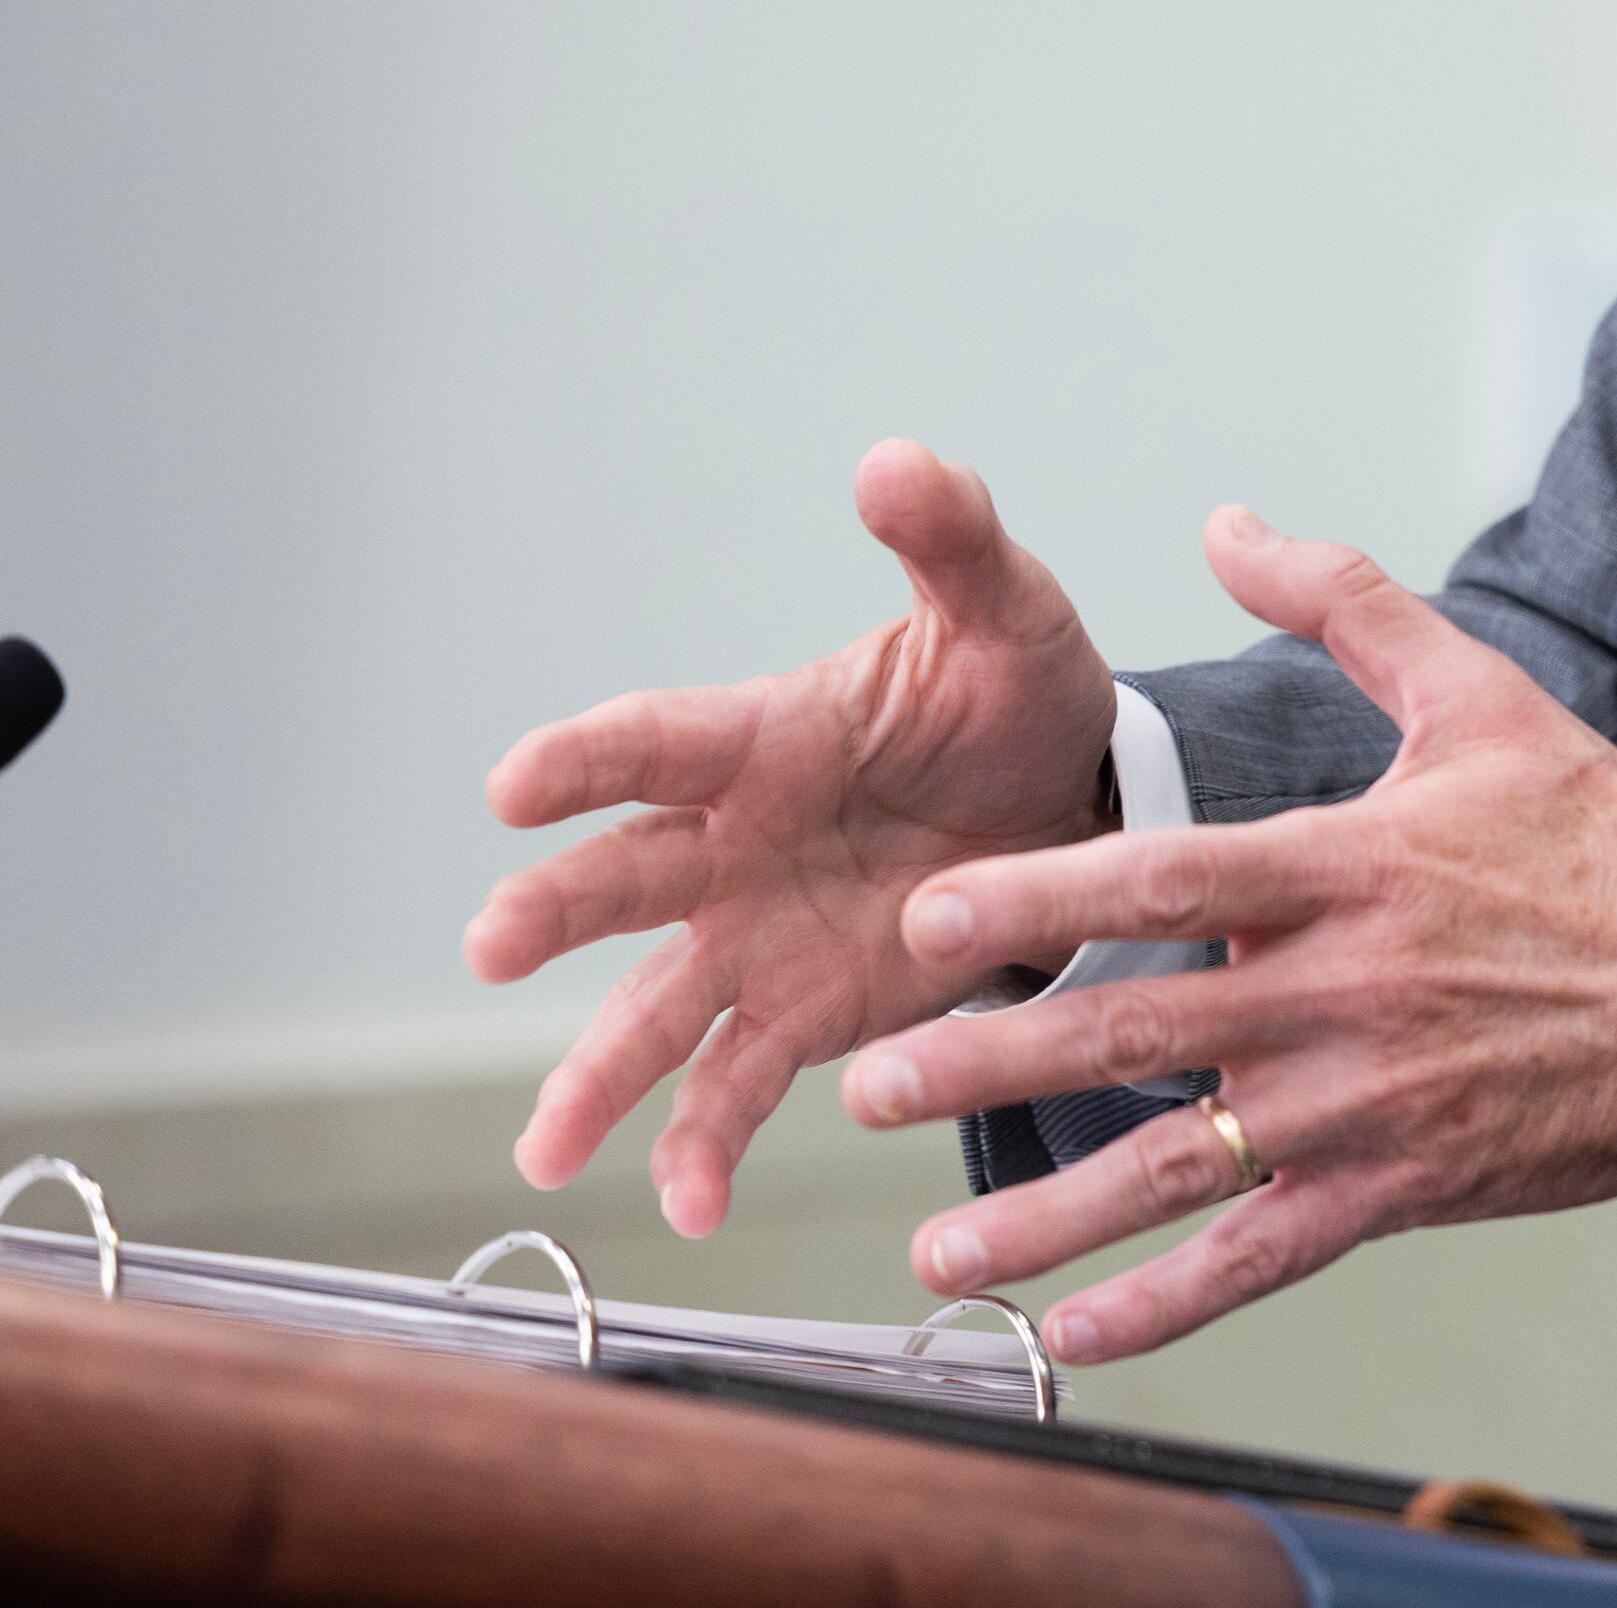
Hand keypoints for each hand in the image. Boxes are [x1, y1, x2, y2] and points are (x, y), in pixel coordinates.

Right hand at [465, 442, 1117, 1234]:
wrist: (1075, 801)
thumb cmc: (1013, 692)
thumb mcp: (1003, 613)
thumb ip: (949, 539)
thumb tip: (894, 458)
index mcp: (765, 736)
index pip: (658, 738)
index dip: (585, 757)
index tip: (513, 784)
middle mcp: (732, 844)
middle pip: (622, 879)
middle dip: (555, 910)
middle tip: (493, 944)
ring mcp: (755, 938)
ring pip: (651, 1009)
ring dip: (593, 1078)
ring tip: (544, 1156)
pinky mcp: (801, 1016)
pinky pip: (733, 1086)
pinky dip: (703, 1146)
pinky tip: (684, 1206)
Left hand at [830, 506, 1616, 1366]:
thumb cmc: (1611, 845)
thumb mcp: (1489, 700)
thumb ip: (1349, 606)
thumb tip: (1231, 525)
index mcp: (1357, 868)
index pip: (1170, 882)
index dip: (1039, 902)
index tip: (928, 919)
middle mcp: (1349, 994)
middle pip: (1140, 1033)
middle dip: (992, 1063)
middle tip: (868, 1083)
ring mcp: (1373, 1105)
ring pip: (1179, 1168)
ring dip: (1046, 1216)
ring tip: (932, 1246)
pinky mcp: (1404, 1190)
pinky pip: (1262, 1258)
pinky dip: (1163, 1307)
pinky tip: (1072, 1334)